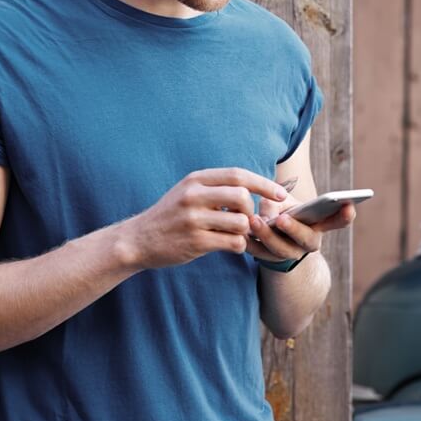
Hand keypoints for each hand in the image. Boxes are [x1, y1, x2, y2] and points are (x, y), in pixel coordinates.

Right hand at [125, 168, 288, 269]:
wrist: (139, 239)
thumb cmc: (170, 215)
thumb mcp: (188, 191)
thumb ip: (216, 187)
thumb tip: (254, 189)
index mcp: (195, 179)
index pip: (238, 175)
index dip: (264, 183)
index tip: (281, 193)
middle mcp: (194, 196)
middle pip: (242, 196)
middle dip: (251, 209)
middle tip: (245, 219)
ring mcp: (194, 219)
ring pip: (241, 222)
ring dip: (244, 231)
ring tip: (233, 234)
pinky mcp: (195, 242)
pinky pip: (233, 242)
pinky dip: (238, 245)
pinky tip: (229, 245)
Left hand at [245, 193, 356, 265]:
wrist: (270, 242)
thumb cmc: (282, 213)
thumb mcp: (283, 203)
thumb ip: (277, 201)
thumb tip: (268, 210)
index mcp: (318, 225)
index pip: (337, 221)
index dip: (344, 216)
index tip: (349, 205)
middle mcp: (307, 243)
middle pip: (306, 239)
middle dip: (295, 229)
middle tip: (282, 219)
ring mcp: (289, 254)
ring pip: (280, 249)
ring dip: (267, 235)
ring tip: (254, 221)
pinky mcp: (268, 260)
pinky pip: (258, 253)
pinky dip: (250, 243)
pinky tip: (242, 232)